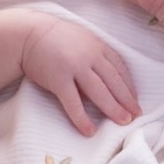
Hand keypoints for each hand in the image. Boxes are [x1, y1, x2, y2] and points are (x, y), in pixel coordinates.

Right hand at [21, 14, 139, 135]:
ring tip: (122, 122)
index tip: (135, 100)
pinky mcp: (58, 79)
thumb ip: (96, 55)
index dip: (129, 86)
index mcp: (98, 46)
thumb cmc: (55, 38)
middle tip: (135, 115)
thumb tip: (107, 81)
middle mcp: (90, 56)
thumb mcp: (82, 39)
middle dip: (126, 101)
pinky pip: (73, 102)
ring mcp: (74, 67)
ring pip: (99, 92)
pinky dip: (82, 118)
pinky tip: (90, 130)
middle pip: (113, 82)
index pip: (120, 69)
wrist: (28, 33)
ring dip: (113, 109)